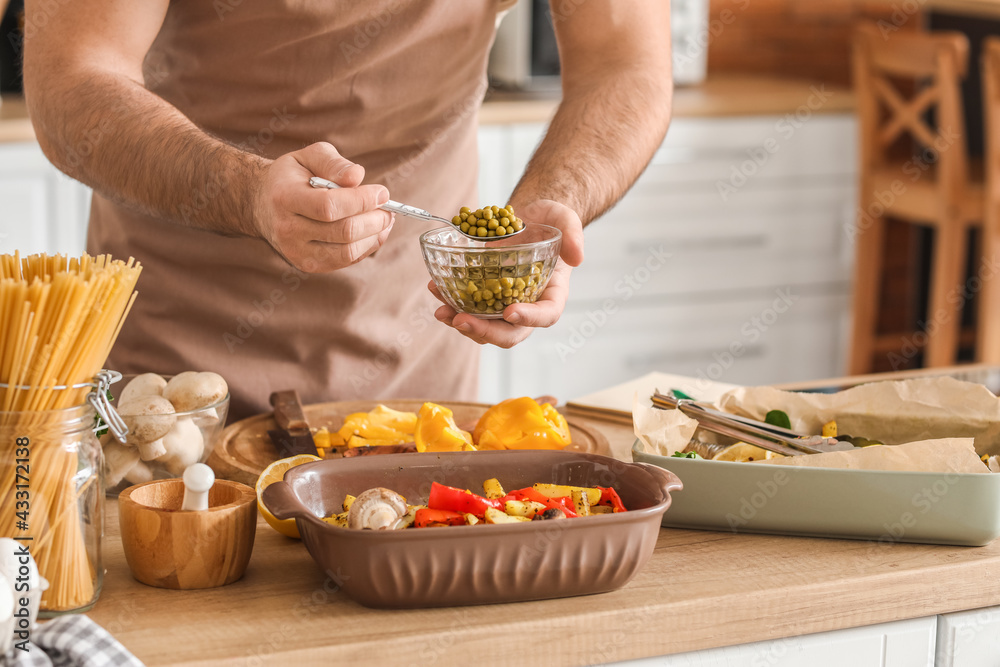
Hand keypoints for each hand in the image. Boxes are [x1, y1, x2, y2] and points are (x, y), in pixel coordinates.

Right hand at [252, 142, 393, 272]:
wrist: (262, 203)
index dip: (361, 201)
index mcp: (285, 198)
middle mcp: (287, 229)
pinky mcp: (307, 265)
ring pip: (347, 252)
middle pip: (343, 232)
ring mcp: (296, 252)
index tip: (382, 193)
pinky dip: (366, 247)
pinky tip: (374, 232)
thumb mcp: (308, 157)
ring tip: (384, 219)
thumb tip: (358, 176)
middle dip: (374, 220)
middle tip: (387, 208)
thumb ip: (334, 163)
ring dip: (374, 236)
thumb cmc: (292, 176)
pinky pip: (346, 261)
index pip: (329, 206)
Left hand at [430, 199, 584, 347]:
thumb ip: (574, 234)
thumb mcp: (564, 219)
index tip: (509, 312)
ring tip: (441, 310)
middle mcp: (528, 305)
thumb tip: (577, 257)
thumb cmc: (548, 220)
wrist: (527, 218)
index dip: (529, 318)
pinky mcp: (484, 296)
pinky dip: (451, 302)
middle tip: (461, 320)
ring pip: (485, 326)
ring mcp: (504, 303)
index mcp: (552, 294)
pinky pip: (468, 307)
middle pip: (510, 332)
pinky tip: (435, 288)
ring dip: (462, 323)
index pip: (546, 315)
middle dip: (485, 331)